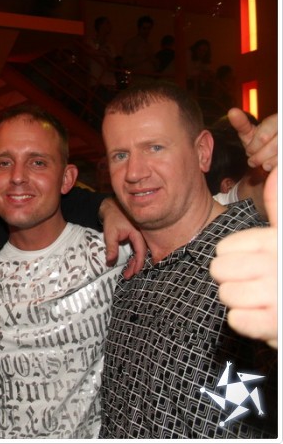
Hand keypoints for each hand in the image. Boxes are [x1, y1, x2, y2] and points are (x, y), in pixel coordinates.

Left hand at [99, 197, 145, 278]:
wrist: (111, 207)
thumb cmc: (112, 218)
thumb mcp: (110, 234)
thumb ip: (111, 248)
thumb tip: (110, 262)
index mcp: (138, 234)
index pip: (141, 251)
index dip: (138, 263)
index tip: (133, 273)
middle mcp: (141, 236)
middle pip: (142, 254)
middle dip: (136, 266)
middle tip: (128, 276)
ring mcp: (139, 236)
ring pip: (140, 252)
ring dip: (134, 262)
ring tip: (128, 273)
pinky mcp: (135, 236)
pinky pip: (137, 248)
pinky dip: (134, 256)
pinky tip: (129, 263)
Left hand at [211, 165, 277, 348]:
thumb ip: (278, 206)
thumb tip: (275, 170)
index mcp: (276, 241)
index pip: (224, 248)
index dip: (233, 257)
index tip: (255, 262)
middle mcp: (277, 266)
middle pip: (218, 270)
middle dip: (232, 278)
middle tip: (256, 282)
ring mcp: (277, 296)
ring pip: (225, 295)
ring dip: (240, 301)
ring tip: (263, 299)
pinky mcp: (275, 324)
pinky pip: (236, 319)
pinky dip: (247, 322)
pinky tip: (264, 317)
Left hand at [229, 108, 277, 170]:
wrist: (273, 147)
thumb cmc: (262, 140)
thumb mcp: (251, 131)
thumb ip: (242, 123)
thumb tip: (232, 112)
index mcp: (277, 120)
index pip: (263, 136)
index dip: (253, 147)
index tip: (249, 151)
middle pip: (273, 147)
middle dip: (259, 156)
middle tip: (253, 160)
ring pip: (279, 156)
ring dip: (268, 163)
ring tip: (263, 163)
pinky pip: (281, 164)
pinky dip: (275, 167)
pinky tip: (271, 166)